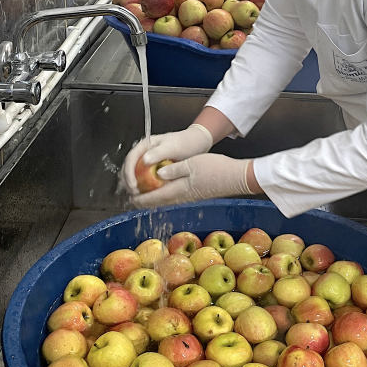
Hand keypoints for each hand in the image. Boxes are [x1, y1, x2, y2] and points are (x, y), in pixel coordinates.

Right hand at [118, 123, 212, 194]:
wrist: (197, 144)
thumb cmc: (185, 143)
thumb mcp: (172, 147)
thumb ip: (159, 153)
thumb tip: (145, 160)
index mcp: (145, 145)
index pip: (130, 158)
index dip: (129, 172)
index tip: (133, 185)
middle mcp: (143, 153)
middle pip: (128, 167)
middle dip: (128, 181)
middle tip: (135, 193)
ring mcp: (148, 162)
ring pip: (134, 174)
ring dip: (133, 185)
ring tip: (138, 196)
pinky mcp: (153, 170)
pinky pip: (143, 179)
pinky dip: (143, 187)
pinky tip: (146, 195)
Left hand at [130, 153, 252, 208]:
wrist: (236, 177)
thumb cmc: (216, 169)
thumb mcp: (193, 164)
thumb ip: (174, 169)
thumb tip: (158, 172)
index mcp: (179, 189)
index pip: (155, 198)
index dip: (141, 199)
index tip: (130, 198)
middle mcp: (183, 196)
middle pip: (159, 202)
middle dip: (145, 201)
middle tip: (134, 198)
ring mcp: (190, 197)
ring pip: (167, 201)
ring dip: (154, 199)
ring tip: (145, 195)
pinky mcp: (195, 194)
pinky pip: (175, 197)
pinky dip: (165, 195)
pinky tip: (165, 190)